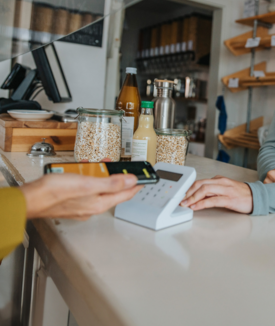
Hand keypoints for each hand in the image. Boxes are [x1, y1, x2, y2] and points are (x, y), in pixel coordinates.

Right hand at [20, 173, 141, 219]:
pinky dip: (90, 178)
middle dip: (120, 178)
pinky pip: (88, 188)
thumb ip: (111, 182)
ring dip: (103, 176)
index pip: (125, 194)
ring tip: (105, 165)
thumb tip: (131, 181)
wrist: (30, 199)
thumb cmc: (54, 193)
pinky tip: (86, 171)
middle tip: (126, 168)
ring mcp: (82, 204)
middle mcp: (92, 206)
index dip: (137, 184)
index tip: (146, 178)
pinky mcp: (72, 200)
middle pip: (113, 191)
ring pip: (100, 188)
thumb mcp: (87, 184)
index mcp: (99, 203)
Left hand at [180, 176, 252, 213]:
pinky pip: (212, 200)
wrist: (256, 197)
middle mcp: (221, 182)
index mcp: (219, 180)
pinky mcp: (229, 199)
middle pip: (200, 184)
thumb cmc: (240, 194)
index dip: (189, 188)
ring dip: (192, 198)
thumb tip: (198, 197)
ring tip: (185, 204)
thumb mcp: (224, 189)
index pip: (200, 181)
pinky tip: (196, 207)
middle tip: (180, 200)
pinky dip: (202, 204)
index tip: (181, 195)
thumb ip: (213, 191)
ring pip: (205, 190)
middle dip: (188, 192)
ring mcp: (225, 190)